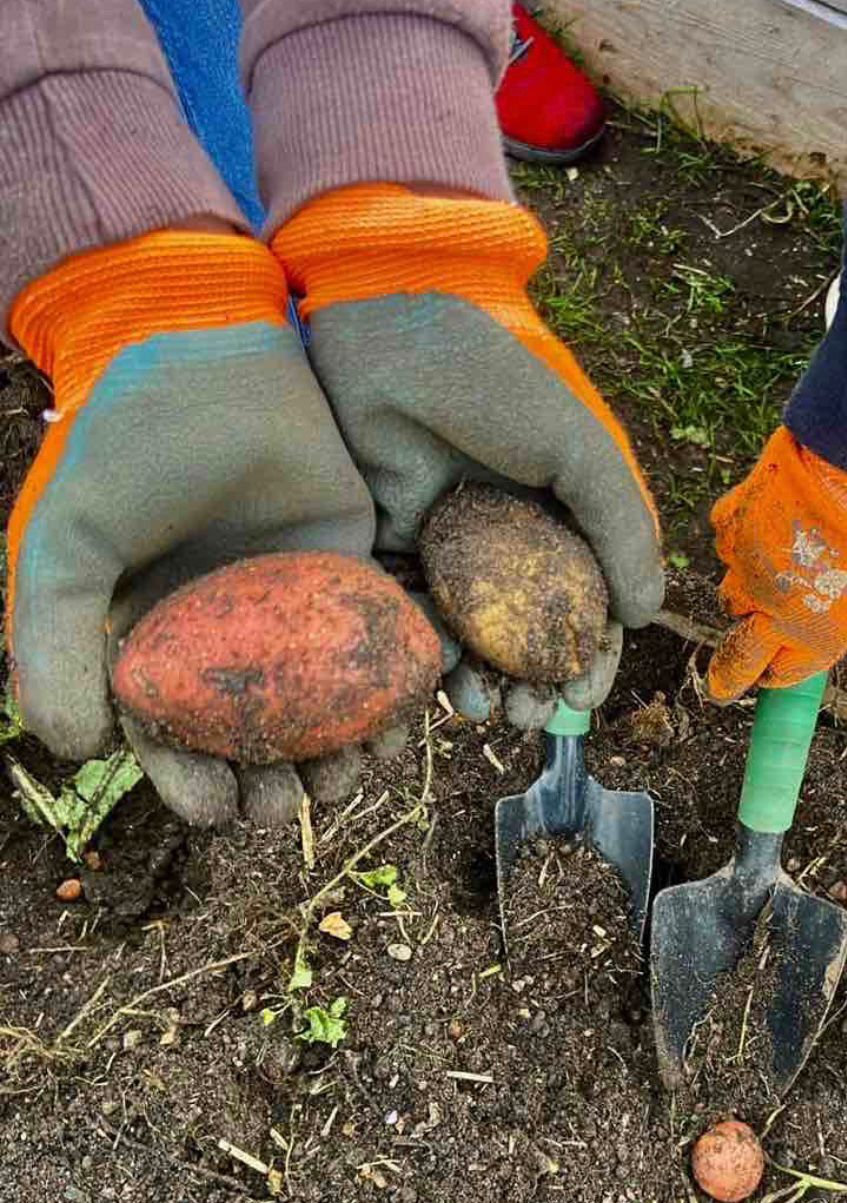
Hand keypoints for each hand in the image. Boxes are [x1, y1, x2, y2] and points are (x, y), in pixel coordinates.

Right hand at [6, 230, 386, 825]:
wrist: (202, 355)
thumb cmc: (121, 449)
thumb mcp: (66, 548)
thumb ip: (54, 644)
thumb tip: (70, 750)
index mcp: (153, 647)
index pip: (174, 742)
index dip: (193, 784)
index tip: (217, 810)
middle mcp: (224, 642)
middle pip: (256, 740)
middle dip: (273, 785)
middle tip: (290, 805)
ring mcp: (291, 613)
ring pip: (322, 711)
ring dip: (337, 755)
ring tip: (351, 777)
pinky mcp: (351, 577)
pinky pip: (374, 654)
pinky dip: (388, 697)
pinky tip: (399, 727)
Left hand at [272, 185, 663, 727]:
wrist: (390, 331)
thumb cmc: (499, 381)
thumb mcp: (582, 453)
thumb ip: (622, 530)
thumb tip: (647, 617)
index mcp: (560, 519)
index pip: (586, 608)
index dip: (590, 659)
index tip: (584, 696)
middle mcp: (506, 541)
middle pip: (525, 638)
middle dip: (532, 685)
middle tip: (530, 716)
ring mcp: (445, 548)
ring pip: (467, 639)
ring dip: (481, 683)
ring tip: (488, 709)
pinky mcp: (386, 548)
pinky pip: (409, 617)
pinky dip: (426, 654)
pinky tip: (440, 676)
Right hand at [707, 428, 846, 700]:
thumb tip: (844, 604)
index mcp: (817, 637)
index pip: (781, 673)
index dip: (777, 672)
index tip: (774, 670)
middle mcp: (772, 611)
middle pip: (735, 657)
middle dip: (729, 673)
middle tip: (724, 683)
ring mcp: (745, 569)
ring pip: (731, 592)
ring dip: (748, 588)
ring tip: (775, 565)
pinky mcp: (730, 524)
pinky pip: (728, 540)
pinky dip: (742, 535)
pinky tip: (767, 518)